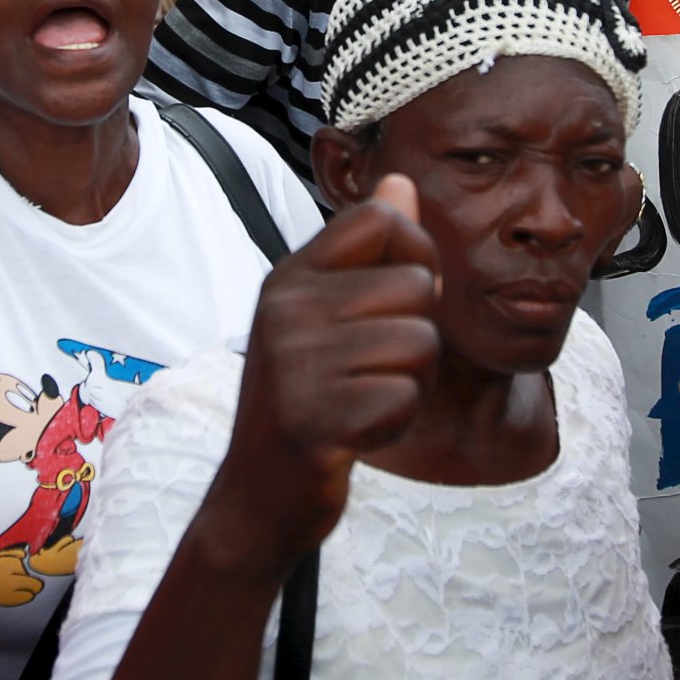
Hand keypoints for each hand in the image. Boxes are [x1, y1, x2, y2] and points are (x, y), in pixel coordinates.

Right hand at [209, 175, 439, 567]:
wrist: (259, 496)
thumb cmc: (306, 400)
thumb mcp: (324, 316)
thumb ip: (368, 252)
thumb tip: (402, 183)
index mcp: (290, 277)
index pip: (381, 219)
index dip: (415, 253)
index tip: (397, 298)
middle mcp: (287, 309)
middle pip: (417, 285)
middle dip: (417, 335)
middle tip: (370, 370)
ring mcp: (296, 364)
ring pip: (421, 342)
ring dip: (409, 383)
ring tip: (361, 400)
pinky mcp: (314, 419)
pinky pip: (404, 398)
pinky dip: (394, 423)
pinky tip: (356, 435)